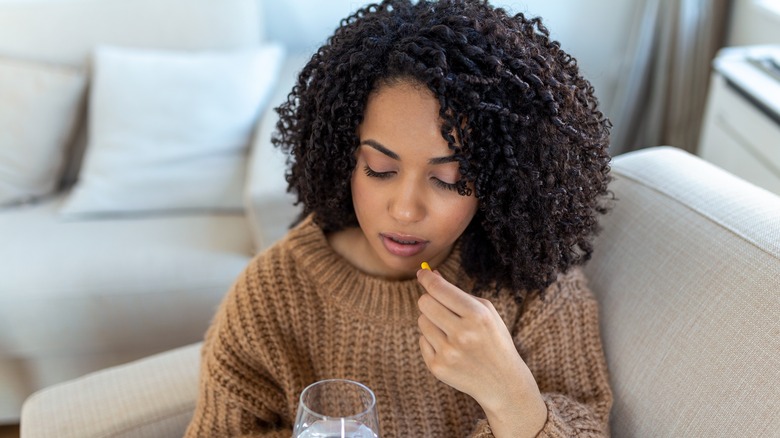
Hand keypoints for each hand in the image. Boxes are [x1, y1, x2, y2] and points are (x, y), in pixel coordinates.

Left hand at [416, 268, 546, 436]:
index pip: (439, 289)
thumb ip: (457, 292)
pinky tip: (450, 348)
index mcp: (477, 316)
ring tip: (450, 331)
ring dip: (432, 321)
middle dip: (429, 299)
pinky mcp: (438, 367)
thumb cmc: (493, 339)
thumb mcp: (485, 311)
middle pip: (424, 303)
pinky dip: (432, 341)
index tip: (422, 272)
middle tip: (439, 305)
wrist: (502, 382)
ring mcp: (448, 353)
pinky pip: (422, 340)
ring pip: (421, 321)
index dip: (426, 277)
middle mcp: (462, 334)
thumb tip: (430, 274)